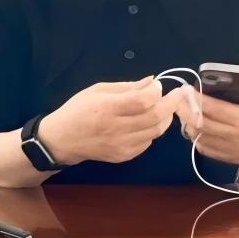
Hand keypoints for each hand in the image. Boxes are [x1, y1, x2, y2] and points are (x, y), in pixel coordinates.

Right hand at [38, 76, 187, 165]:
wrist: (63, 139)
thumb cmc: (78, 109)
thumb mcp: (97, 90)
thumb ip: (126, 86)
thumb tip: (151, 81)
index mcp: (107, 107)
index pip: (143, 100)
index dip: (157, 92)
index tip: (159, 85)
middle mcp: (116, 128)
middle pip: (155, 117)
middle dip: (170, 104)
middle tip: (176, 96)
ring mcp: (122, 145)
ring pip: (156, 131)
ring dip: (165, 118)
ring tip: (164, 108)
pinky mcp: (124, 156)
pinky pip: (148, 142)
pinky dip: (152, 130)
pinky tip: (147, 123)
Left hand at [176, 82, 238, 179]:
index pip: (212, 108)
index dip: (195, 98)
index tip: (187, 88)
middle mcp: (234, 135)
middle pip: (200, 123)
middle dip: (184, 110)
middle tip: (178, 99)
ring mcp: (231, 148)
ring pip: (199, 138)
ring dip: (187, 124)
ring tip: (184, 113)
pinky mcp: (231, 158)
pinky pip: (206, 151)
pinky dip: (196, 139)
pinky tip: (194, 130)